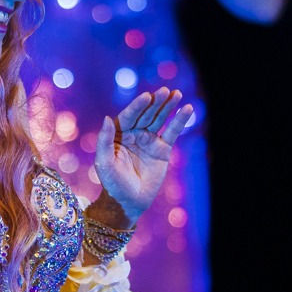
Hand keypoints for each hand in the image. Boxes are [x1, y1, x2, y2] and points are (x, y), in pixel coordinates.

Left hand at [94, 87, 195, 219]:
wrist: (128, 201)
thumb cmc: (112, 183)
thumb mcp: (104, 162)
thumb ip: (104, 140)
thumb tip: (107, 118)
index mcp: (118, 134)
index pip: (129, 116)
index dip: (137, 106)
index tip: (147, 96)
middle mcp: (134, 133)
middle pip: (146, 114)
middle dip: (156, 102)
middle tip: (165, 90)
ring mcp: (149, 140)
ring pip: (160, 119)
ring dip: (168, 106)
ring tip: (177, 94)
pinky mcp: (162, 149)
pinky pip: (172, 132)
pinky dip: (180, 121)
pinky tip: (187, 109)